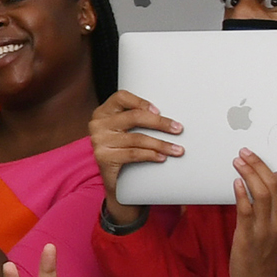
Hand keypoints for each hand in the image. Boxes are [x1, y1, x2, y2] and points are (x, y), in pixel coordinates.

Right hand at [89, 89, 181, 219]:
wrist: (113, 179)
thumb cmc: (123, 148)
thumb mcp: (124, 129)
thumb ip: (137, 118)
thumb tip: (169, 117)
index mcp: (103, 112)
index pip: (121, 97)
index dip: (141, 102)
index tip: (159, 111)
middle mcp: (98, 124)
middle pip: (134, 117)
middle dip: (160, 123)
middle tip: (177, 129)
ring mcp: (99, 141)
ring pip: (137, 138)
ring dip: (161, 144)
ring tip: (176, 149)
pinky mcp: (104, 157)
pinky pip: (133, 154)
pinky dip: (151, 155)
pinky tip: (162, 157)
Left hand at [225, 153, 276, 276]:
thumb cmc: (269, 264)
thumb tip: (268, 200)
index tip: (268, 166)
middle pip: (273, 185)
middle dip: (258, 165)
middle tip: (246, 153)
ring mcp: (264, 228)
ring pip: (261, 193)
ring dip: (248, 173)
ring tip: (238, 161)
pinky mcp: (248, 235)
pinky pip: (246, 210)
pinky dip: (241, 194)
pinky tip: (236, 183)